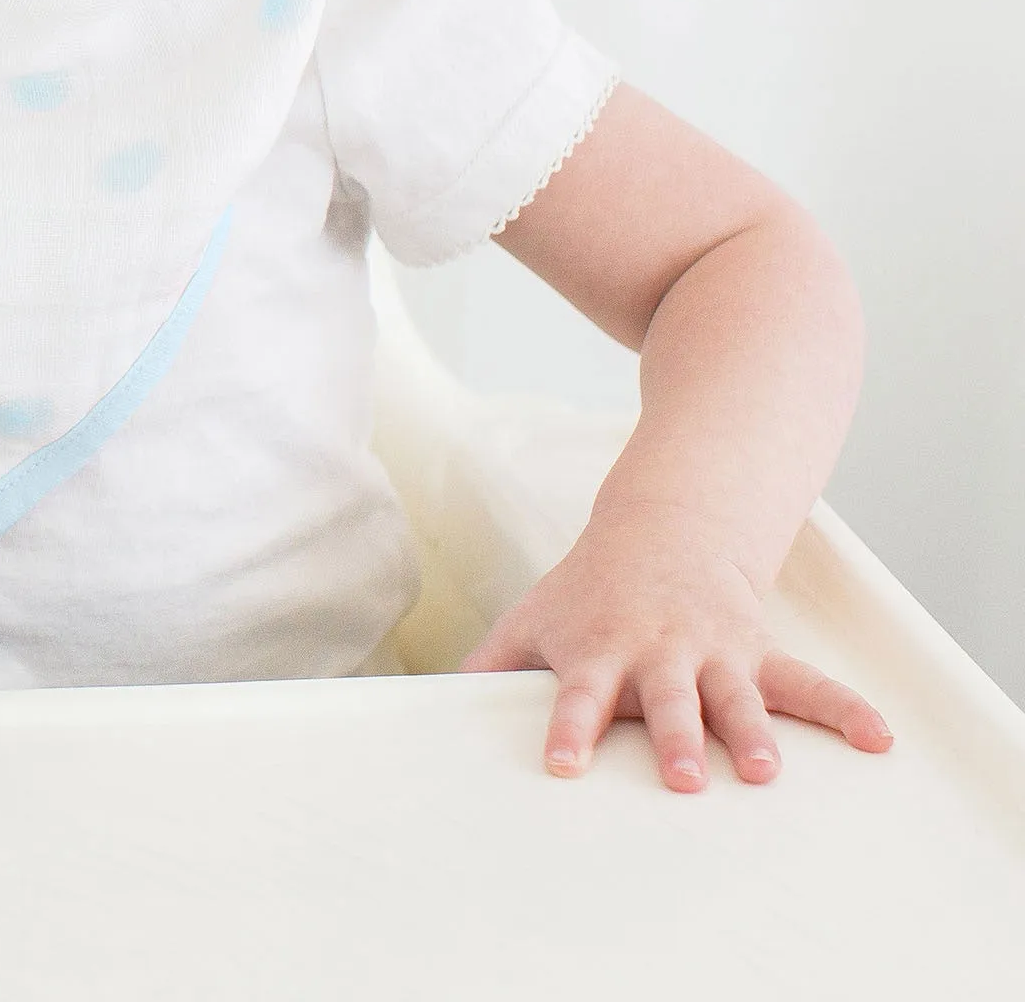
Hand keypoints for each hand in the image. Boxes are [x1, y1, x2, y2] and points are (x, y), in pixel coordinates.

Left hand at [459, 501, 892, 789]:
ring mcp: (712, 653)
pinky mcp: (756, 652)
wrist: (663, 528)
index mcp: (601, 652)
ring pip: (736, 697)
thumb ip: (491, 664)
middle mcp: (659, 655)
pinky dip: (844, 709)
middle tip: (678, 778)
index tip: (564, 765)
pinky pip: (807, 683)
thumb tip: (427, 706)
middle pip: (665, 702)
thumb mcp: (536, 617)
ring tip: (764, 774)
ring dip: (751, 734)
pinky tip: (880, 738)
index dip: (570, 729)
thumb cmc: (589, 589)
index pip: (577, 697)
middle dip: (672, 738)